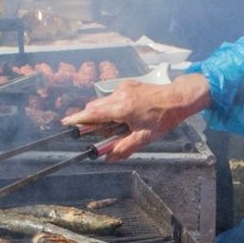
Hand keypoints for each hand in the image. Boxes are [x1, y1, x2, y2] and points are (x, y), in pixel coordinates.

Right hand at [62, 73, 210, 160]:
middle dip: (90, 118)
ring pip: (103, 101)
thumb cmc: (163, 118)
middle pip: (95, 107)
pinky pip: (113, 96)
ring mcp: (123, 87)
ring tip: (114, 124)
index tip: (65, 122)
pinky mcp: (128, 84)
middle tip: (90, 131)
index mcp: (121, 108)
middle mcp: (119, 95)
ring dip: (103, 112)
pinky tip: (124, 115)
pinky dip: (112, 105)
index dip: (77, 118)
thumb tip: (108, 158)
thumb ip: (124, 148)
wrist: (178, 98)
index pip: (93, 113)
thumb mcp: (145, 137)